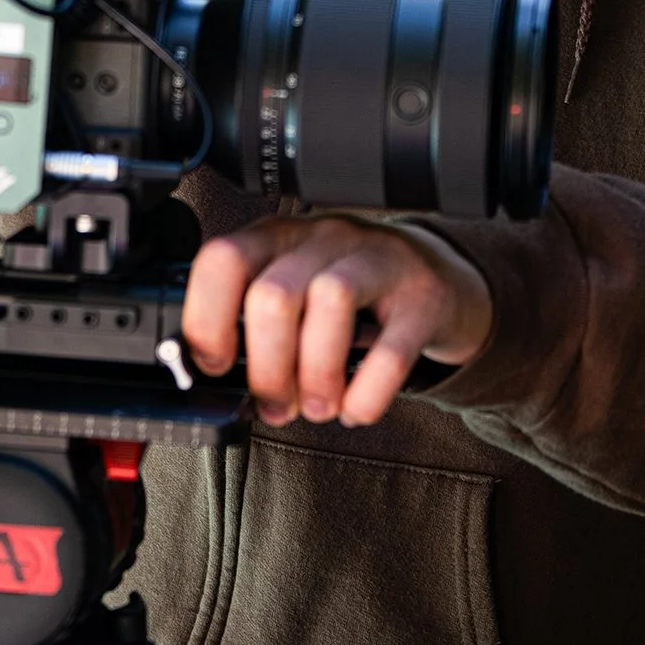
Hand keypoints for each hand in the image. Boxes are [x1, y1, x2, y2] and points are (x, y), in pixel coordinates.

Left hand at [182, 216, 493, 428]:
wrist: (436, 281)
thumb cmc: (353, 295)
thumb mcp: (296, 293)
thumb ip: (255, 326)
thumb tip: (219, 383)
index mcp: (280, 237)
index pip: (224, 261)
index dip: (207, 319)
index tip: (214, 366)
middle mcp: (326, 238)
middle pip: (274, 294)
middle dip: (266, 368)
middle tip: (274, 405)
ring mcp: (380, 260)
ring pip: (330, 302)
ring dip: (316, 375)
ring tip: (317, 407)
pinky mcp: (425, 297)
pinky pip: (391, 350)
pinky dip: (367, 394)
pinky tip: (357, 406)